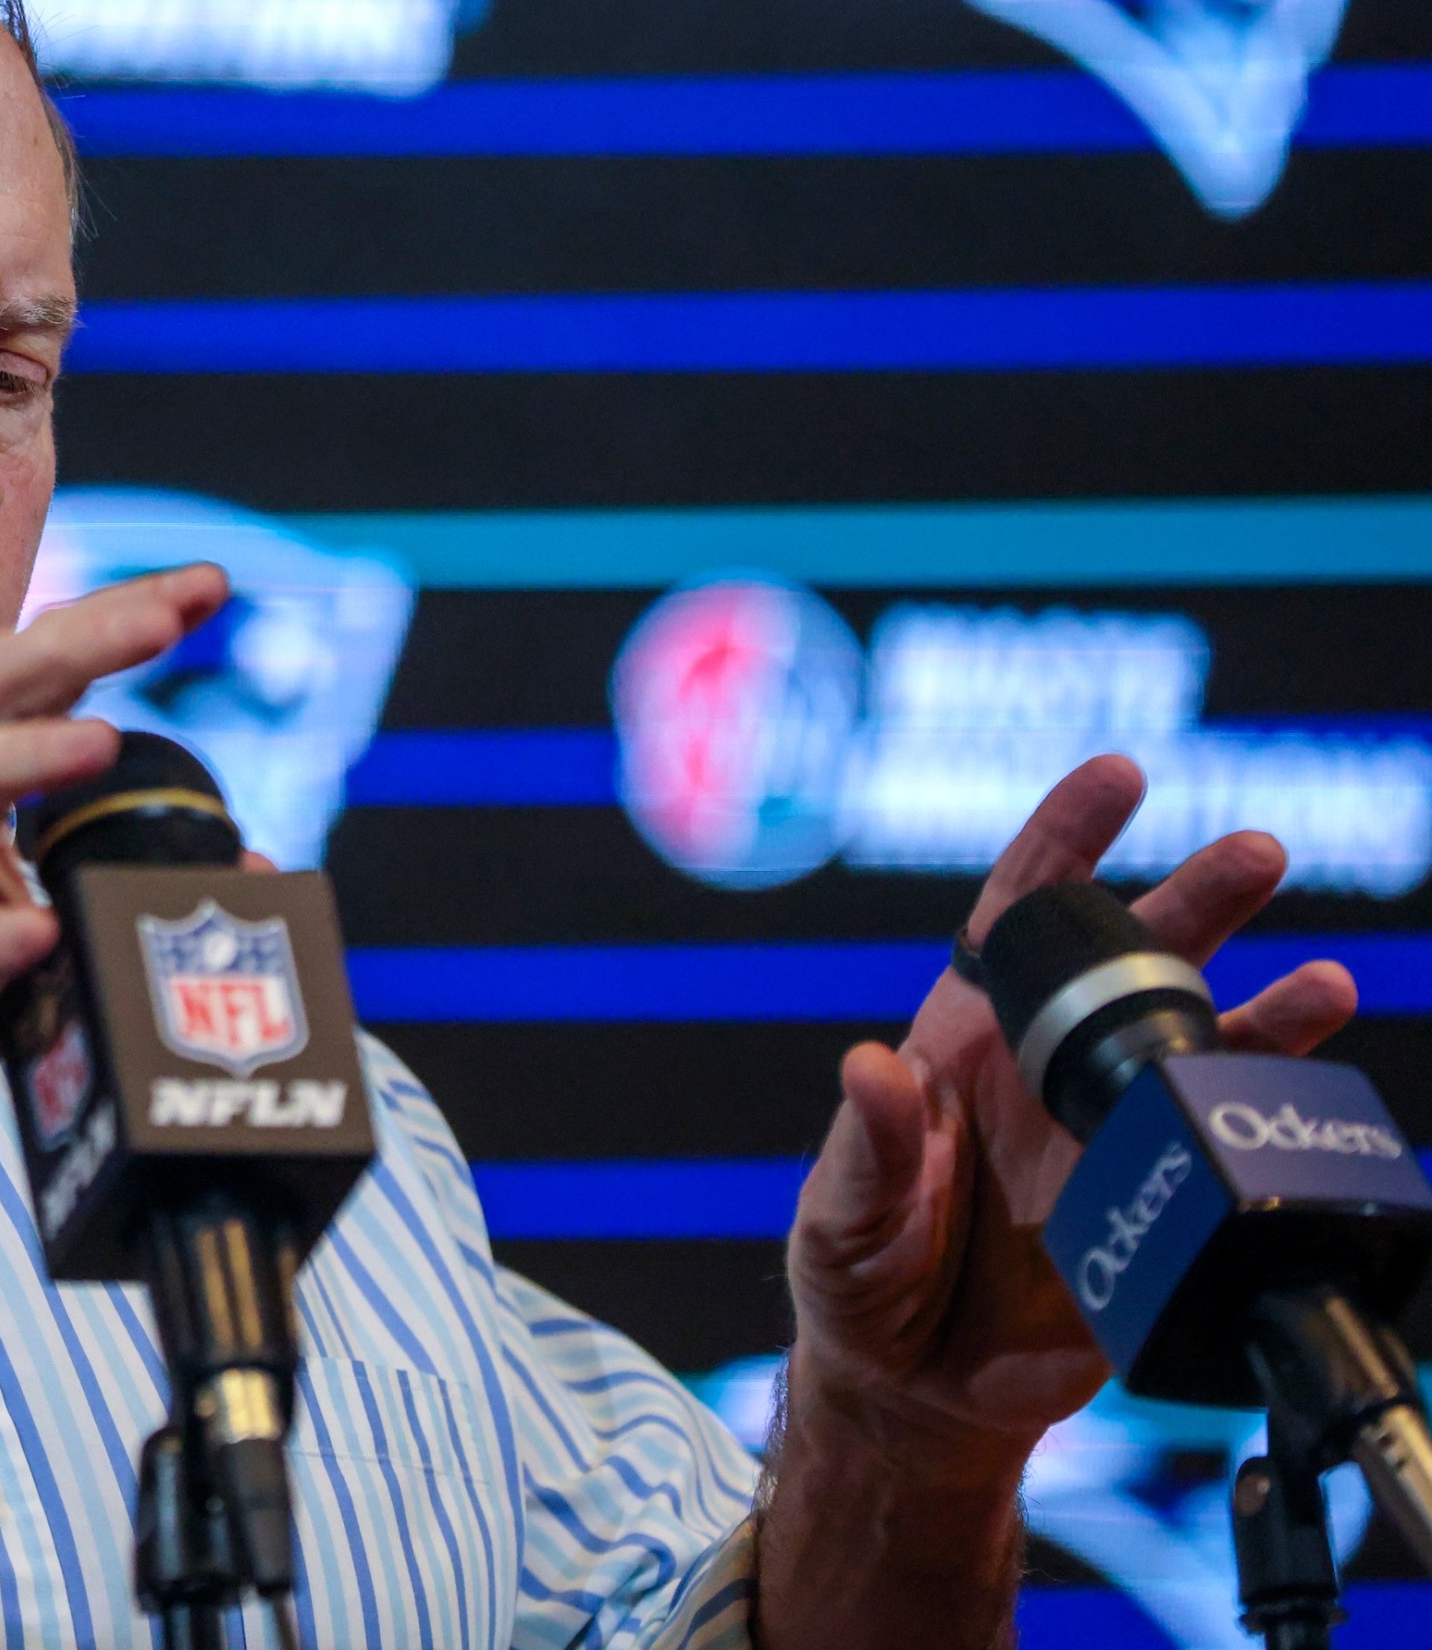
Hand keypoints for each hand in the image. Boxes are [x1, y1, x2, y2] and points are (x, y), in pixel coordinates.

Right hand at [0, 564, 228, 1159]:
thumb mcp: (13, 941)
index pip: (37, 677)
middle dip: (78, 640)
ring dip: (20, 756)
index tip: (207, 583)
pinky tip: (37, 935)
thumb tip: (246, 876)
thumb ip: (108, 901)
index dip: (114, 623)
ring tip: (101, 744)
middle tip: (168, 615)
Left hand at [784, 753, 1360, 1474]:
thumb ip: (865, 1145)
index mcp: (964, 1042)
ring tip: (1324, 984)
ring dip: (1267, 1013)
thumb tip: (871, 1066)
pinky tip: (1313, 1097)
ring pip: (1201, 1051)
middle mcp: (1049, 1072)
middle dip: (1193, 904)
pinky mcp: (1153, 1212)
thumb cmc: (859, 1276)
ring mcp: (1109, 1137)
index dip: (1063, 843)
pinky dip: (1274, 1120)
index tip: (1117, 777)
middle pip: (1132, 965)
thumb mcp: (842, 1212)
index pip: (1016, 919)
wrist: (914, 1387)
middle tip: (1256, 854)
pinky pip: (1225, 1153)